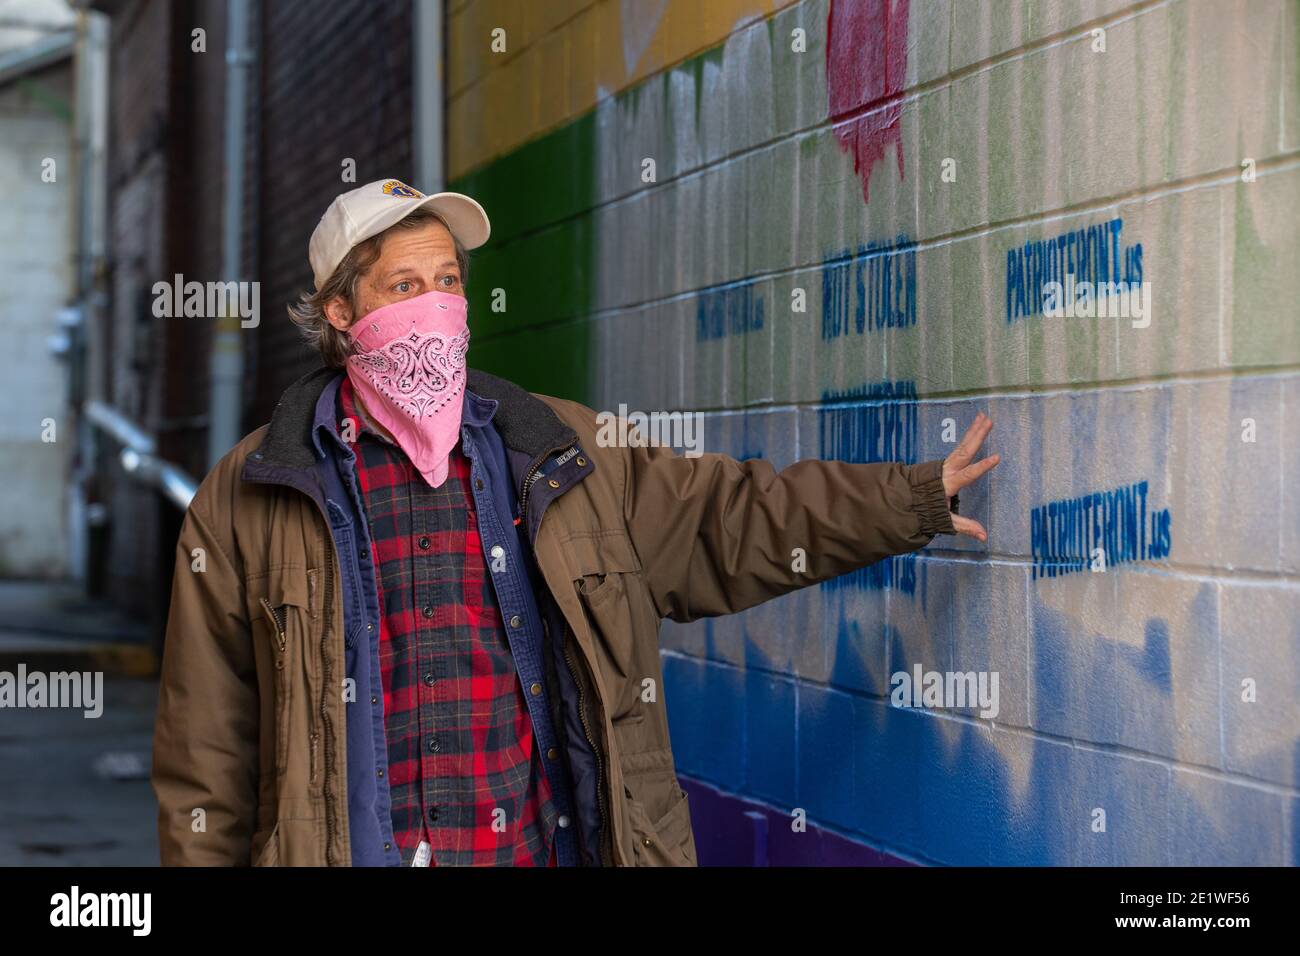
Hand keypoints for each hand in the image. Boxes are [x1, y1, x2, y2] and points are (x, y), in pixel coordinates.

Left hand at [942, 412, 999, 541]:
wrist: (910, 500)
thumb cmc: (930, 510)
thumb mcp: (946, 520)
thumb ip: (965, 526)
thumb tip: (984, 537)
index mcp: (949, 484)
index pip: (968, 474)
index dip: (982, 467)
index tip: (996, 457)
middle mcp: (948, 470)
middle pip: (964, 451)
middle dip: (977, 437)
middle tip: (989, 422)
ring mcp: (946, 464)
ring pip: (962, 445)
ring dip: (974, 431)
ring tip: (985, 417)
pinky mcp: (947, 461)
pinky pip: (960, 446)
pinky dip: (969, 434)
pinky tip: (977, 424)